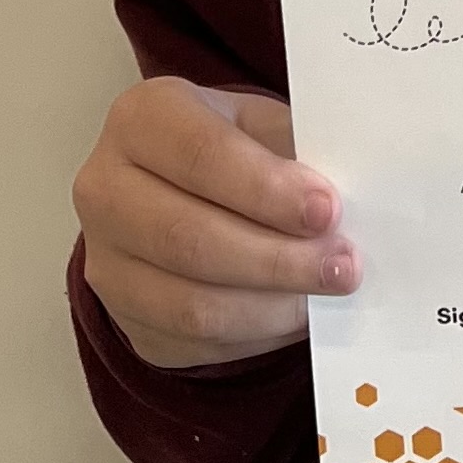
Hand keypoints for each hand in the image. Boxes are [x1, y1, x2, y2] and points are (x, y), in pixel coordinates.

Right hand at [73, 77, 356, 368]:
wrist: (186, 188)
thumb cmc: (237, 149)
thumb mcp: (263, 125)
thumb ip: (299, 152)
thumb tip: (357, 197)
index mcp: (142, 119)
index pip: (202, 155)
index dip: (267, 189)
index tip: (327, 210)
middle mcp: (105, 188)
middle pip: (190, 239)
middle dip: (277, 260)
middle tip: (342, 266)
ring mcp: (106, 260)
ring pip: (190, 304)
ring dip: (271, 306)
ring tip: (327, 295)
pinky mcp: (124, 317)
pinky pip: (193, 342)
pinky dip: (254, 334)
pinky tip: (295, 314)